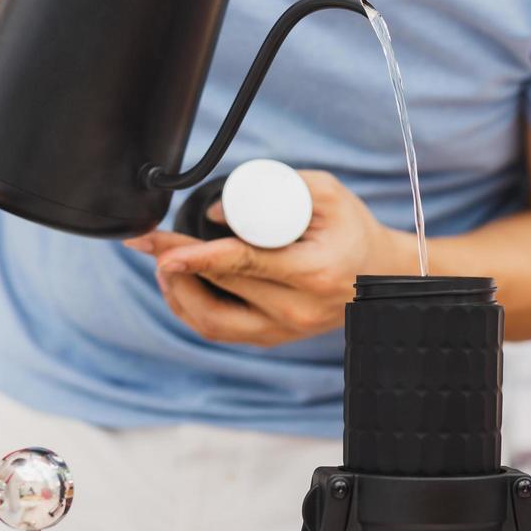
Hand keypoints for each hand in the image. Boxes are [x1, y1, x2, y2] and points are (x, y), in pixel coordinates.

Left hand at [124, 171, 416, 346]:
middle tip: (146, 240)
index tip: (162, 247)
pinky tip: (180, 282)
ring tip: (161, 261)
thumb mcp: (327, 194)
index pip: (244, 264)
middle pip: (218, 290)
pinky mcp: (273, 340)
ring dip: (177, 292)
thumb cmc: (354, 231)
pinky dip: (192, 307)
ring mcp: (284, 332)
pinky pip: (219, 330)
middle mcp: (297, 311)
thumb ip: (275, 190)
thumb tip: (216, 213)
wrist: (384, 277)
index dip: (196, 256)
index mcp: (313, 274)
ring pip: (211, 322)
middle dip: (174, 264)